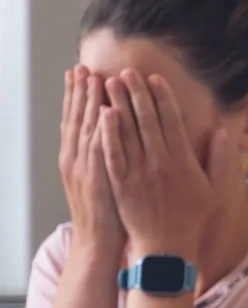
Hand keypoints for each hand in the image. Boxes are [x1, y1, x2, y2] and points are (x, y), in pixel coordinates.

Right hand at [58, 67, 122, 252]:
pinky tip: (105, 113)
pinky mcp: (99, 179)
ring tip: (93, 78)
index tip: (81, 72)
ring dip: (90, 103)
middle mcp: (77, 159)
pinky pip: (101, 150)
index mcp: (79, 157)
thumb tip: (110, 132)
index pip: (78, 120)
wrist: (100, 241)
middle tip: (82, 66)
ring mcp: (86, 169)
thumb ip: (102, 154)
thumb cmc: (108, 211)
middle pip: (78, 119)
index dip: (78, 95)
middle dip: (81, 91)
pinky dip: (102, 131)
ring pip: (87, 129)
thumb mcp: (100, 179)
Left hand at [100, 71, 225, 256]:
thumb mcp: (215, 189)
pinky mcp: (120, 184)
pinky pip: (112, 154)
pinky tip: (103, 116)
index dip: (162, 99)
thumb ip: (220, 158)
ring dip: (118, 106)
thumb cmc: (192, 217)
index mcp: (183, 164)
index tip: (154, 79)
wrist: (166, 248)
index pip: (171, 123)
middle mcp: (160, 165)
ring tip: (109, 84)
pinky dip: (107, 133)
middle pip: (146, 122)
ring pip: (127, 133)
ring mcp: (138, 175)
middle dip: (135, 94)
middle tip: (126, 72)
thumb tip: (225, 129)